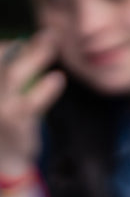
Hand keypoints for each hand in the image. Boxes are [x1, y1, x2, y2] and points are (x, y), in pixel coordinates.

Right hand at [0, 31, 64, 174]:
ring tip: (53, 42)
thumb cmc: (1, 126)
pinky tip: (58, 78)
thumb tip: (18, 46)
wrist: (2, 164)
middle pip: (1, 61)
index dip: (4, 44)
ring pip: (15, 76)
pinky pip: (33, 103)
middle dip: (23, 44)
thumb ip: (5, 78)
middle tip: (49, 32)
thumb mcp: (0, 99)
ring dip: (36, 56)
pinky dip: (46, 89)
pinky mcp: (17, 125)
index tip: (19, 36)